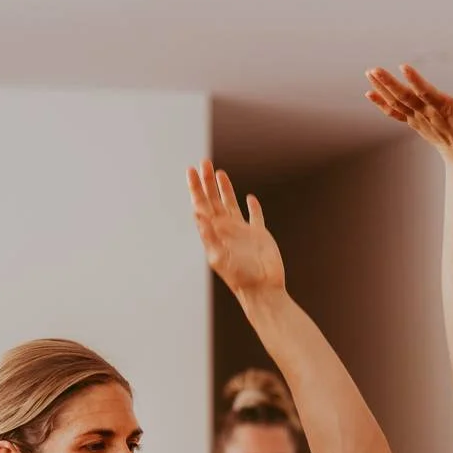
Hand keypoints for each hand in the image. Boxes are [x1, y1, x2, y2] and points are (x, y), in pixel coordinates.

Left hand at [186, 160, 284, 298]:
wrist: (262, 289)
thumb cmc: (239, 277)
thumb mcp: (220, 257)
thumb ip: (209, 236)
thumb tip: (197, 215)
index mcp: (214, 233)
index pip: (201, 206)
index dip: (195, 188)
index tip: (191, 170)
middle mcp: (226, 230)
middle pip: (213, 201)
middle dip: (207, 182)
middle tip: (203, 162)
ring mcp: (242, 232)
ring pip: (231, 204)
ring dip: (225, 189)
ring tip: (219, 173)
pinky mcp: (259, 235)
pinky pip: (255, 217)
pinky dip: (253, 207)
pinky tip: (250, 198)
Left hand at [365, 65, 452, 162]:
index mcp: (444, 109)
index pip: (426, 93)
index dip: (415, 80)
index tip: (403, 67)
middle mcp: (427, 114)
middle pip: (405, 97)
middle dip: (389, 83)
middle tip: (374, 69)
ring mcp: (418, 119)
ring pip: (397, 103)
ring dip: (382, 89)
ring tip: (370, 73)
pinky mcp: (413, 122)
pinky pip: (395, 113)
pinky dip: (382, 104)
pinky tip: (370, 93)